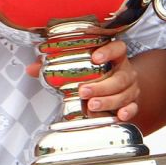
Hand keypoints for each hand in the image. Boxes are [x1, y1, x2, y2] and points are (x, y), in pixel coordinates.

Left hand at [23, 40, 140, 121]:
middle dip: (102, 86)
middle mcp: (125, 71)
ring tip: (92, 106)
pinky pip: (133, 107)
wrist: (122, 88)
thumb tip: (32, 69)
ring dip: (108, 101)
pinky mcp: (132, 103)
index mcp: (115, 58)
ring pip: (124, 94)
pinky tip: (119, 116)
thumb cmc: (99, 74)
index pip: (118, 48)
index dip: (109, 51)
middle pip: (120, 77)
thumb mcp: (85, 67)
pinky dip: (127, 112)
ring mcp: (131, 88)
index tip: (95, 57)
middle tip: (84, 91)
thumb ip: (59, 66)